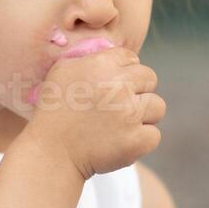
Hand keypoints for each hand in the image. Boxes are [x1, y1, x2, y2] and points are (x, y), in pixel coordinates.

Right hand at [25, 46, 164, 179]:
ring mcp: (130, 113)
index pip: (131, 58)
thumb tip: (118, 54)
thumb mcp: (63, 71)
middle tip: (119, 107)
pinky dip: (140, 141)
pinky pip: (154, 135)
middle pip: (150, 79)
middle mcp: (118, 86)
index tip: (113, 87)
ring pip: (158, 107)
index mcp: (101, 65)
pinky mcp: (137, 139)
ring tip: (120, 126)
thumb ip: (91, 57)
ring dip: (143, 116)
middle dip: (138, 91)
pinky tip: (120, 142)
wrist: (51, 153)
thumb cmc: (54, 112)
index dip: (124, 73)